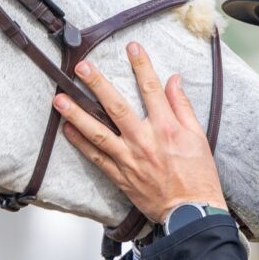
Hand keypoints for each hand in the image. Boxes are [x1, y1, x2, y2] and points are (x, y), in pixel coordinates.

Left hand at [54, 41, 226, 223]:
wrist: (191, 213)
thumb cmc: (198, 177)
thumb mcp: (198, 137)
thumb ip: (183, 107)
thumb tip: (173, 81)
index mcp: (167, 128)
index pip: (151, 89)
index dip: (141, 65)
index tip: (131, 46)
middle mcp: (145, 141)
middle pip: (117, 107)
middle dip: (98, 85)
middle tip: (81, 67)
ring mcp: (129, 159)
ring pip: (98, 133)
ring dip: (77, 115)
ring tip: (59, 99)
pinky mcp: (120, 176)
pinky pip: (95, 158)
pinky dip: (80, 144)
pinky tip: (67, 130)